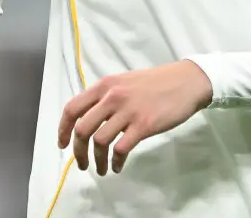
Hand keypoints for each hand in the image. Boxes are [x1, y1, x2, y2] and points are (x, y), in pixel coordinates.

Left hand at [57, 60, 213, 174]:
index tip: (63, 144)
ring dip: (97, 161)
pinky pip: (121, 149)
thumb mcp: (125, 82)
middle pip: (82, 129)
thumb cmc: (156, 83)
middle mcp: (112, 97)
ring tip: (102, 169)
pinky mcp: (144, 125)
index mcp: (105, 85)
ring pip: (100, 142)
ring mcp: (128, 111)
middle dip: (78, 152)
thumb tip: (89, 119)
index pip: (72, 108)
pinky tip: (118, 166)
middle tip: (82, 164)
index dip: (63, 130)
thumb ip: (106, 97)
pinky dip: (116, 162)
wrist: (186, 81)